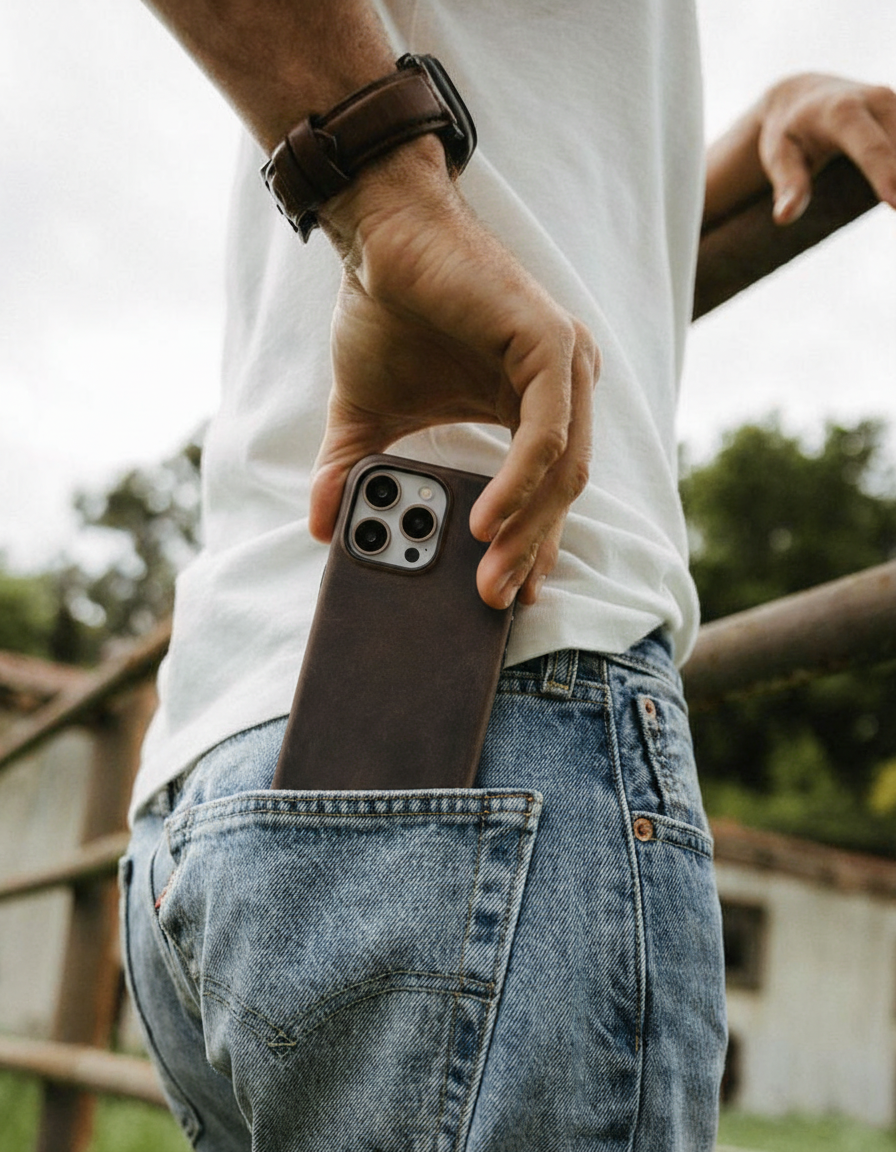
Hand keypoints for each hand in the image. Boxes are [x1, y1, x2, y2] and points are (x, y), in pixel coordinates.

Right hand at [308, 139, 598, 609]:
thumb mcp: (368, 415)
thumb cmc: (387, 314)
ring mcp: (563, 363)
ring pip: (563, 470)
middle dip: (526, 552)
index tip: (509, 598)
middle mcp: (560, 387)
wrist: (380, 235)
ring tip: (487, 576)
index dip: (530, 546)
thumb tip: (319, 527)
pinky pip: (548, 431)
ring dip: (527, 528)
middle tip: (490, 604)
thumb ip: (355, 471)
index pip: (546, 491)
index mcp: (532, 404)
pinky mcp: (549, 342)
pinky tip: (485, 520)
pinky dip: (521, 481)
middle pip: (561, 492)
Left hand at [757, 74, 895, 222]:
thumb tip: (783, 217)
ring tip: (894, 203)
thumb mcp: (779, 156)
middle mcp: (877, 100)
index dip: (885, 175)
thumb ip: (788, 185)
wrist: (806, 95)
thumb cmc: (788, 133)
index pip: (870, 148)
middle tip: (894, 211)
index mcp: (842, 112)